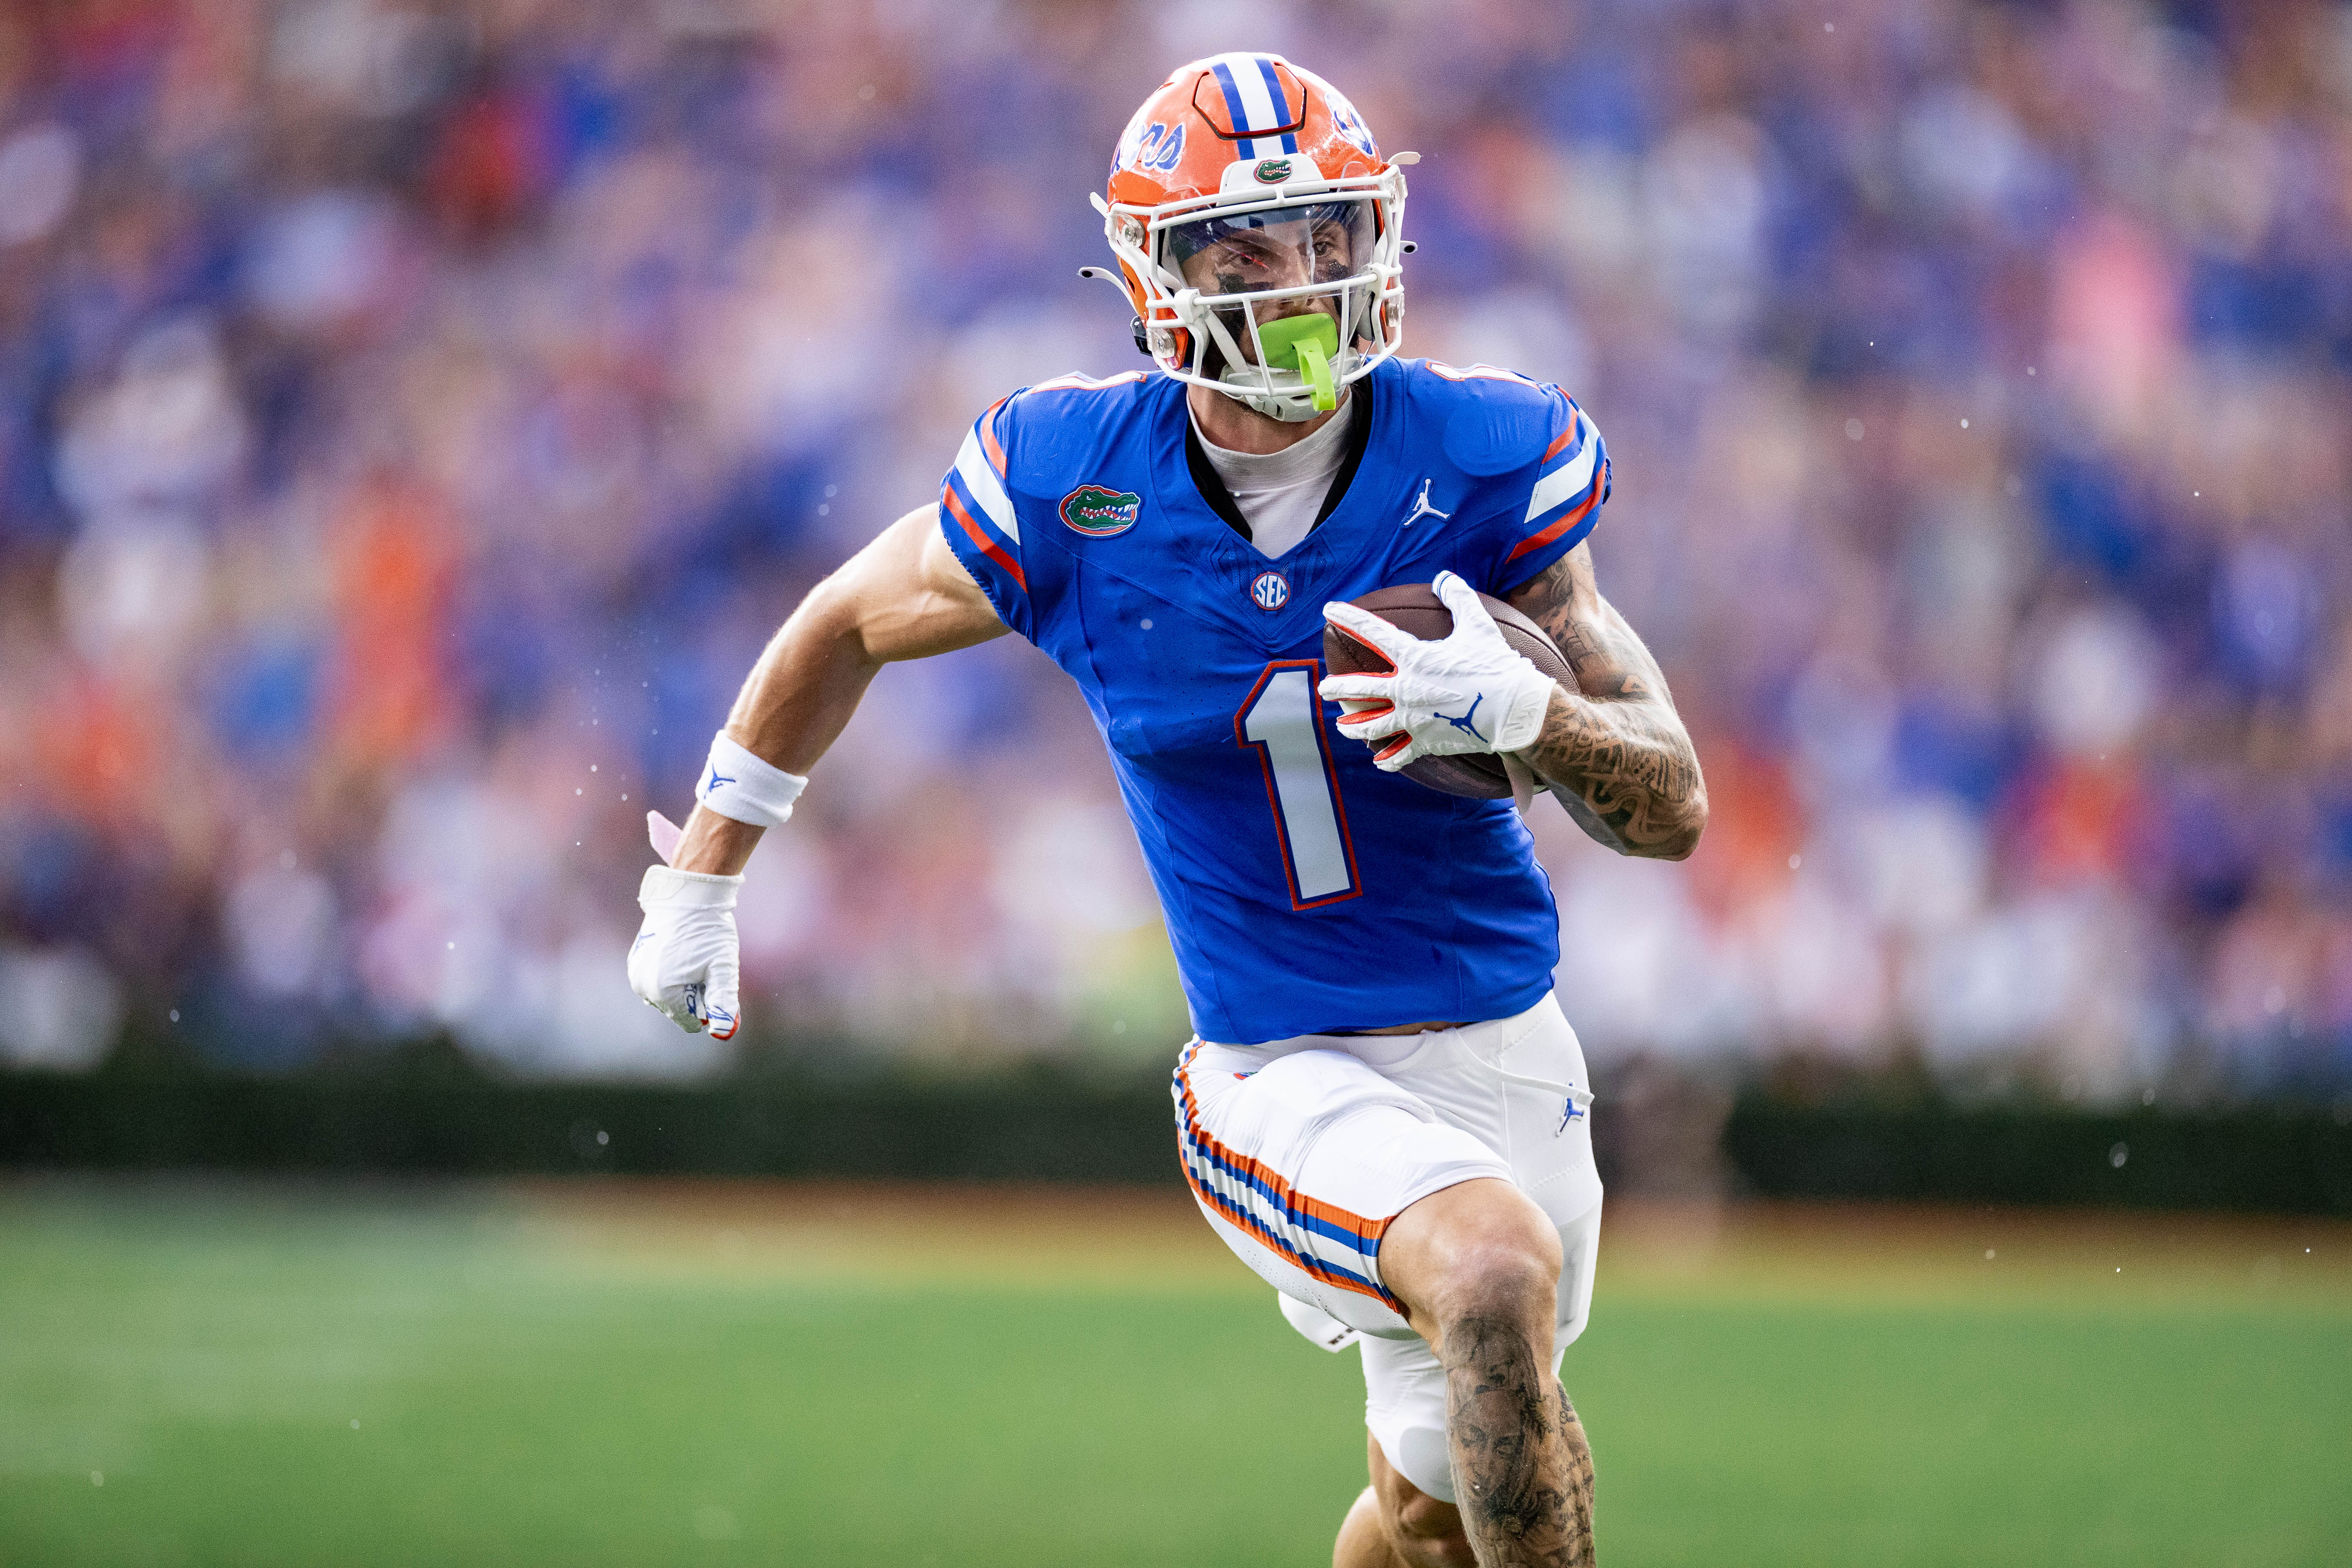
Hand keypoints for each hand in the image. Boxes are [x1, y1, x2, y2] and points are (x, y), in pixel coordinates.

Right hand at [628, 864, 743, 1038]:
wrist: (688, 896)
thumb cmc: (710, 932)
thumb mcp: (723, 968)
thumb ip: (723, 1002)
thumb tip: (722, 1033)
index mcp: (665, 991)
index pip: (689, 1022)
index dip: (707, 1008)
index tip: (713, 984)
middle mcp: (644, 986)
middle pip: (676, 1009)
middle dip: (693, 996)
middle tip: (704, 967)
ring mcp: (635, 974)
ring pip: (665, 996)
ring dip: (681, 985)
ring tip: (691, 957)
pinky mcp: (634, 961)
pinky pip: (654, 981)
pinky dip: (668, 974)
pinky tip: (679, 952)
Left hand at [1319, 571, 1557, 770]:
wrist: (1513, 709)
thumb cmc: (1496, 664)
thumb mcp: (1478, 625)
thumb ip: (1458, 597)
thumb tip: (1444, 577)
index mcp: (1414, 658)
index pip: (1373, 632)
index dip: (1348, 618)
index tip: (1329, 610)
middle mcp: (1406, 689)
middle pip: (1359, 689)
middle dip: (1337, 688)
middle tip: (1324, 688)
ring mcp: (1413, 719)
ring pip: (1370, 726)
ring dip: (1353, 726)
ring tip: (1342, 726)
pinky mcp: (1426, 741)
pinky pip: (1399, 753)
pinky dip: (1387, 759)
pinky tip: (1378, 761)